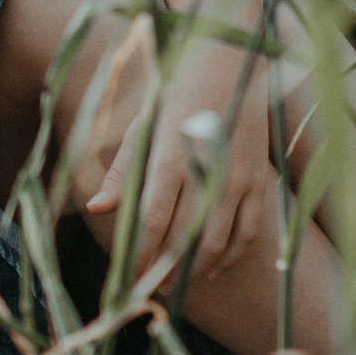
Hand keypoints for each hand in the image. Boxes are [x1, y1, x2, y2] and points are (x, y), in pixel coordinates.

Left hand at [85, 69, 273, 284]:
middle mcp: (206, 171)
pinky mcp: (258, 181)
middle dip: (163, 269)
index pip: (152, 220)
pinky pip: (246, 231)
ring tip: (174, 284)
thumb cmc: (177, 94)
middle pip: (183, 237)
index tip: (126, 275)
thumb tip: (97, 209)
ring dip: (194, 269)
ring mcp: (237, 178)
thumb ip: (122, 170)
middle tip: (146, 289)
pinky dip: (230, 255)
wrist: (233, 66)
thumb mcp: (143, 124)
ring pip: (216, 241)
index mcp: (170, 155)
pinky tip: (212, 268)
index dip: (139, 254)